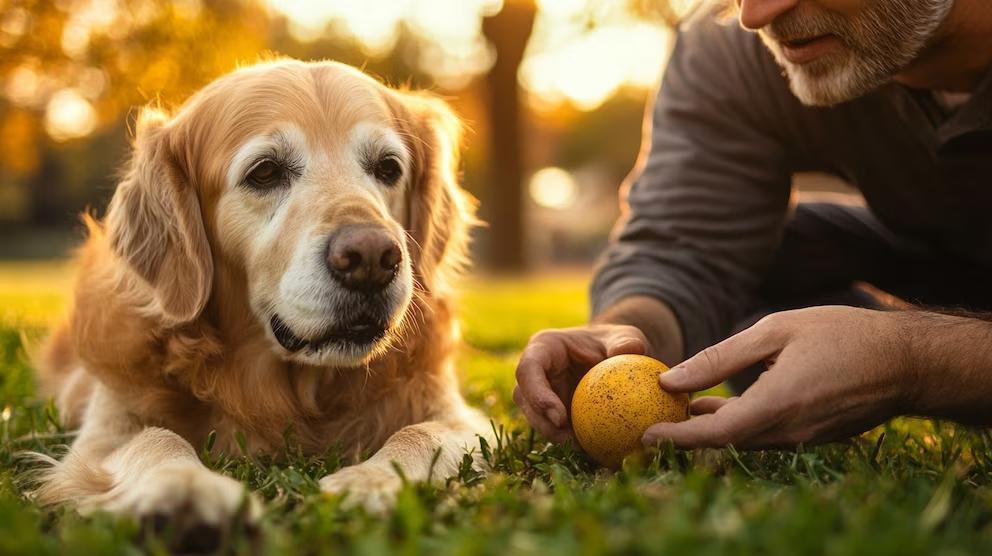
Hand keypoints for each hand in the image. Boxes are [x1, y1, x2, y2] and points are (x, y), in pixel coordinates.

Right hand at [514, 324, 648, 442]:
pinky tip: (589, 451)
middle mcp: (535, 371)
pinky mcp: (549, 411)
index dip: (536, 393)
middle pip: (524, 398)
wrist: (613, 356)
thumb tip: (633, 349)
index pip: (528, 369)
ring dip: (553, 435)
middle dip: (541, 422)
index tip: (560, 416)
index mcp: (543, 348)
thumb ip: (628, 342)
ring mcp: (539, 392)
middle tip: (568, 440)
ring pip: (534, 417)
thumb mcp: (625, 337)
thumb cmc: (616, 342)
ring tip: (580, 449)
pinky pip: (552, 428)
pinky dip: (567, 440)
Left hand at [642, 306, 909, 448]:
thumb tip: (673, 378)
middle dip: (687, 432)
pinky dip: (736, 423)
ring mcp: (804, 439)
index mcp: (778, 403)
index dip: (677, 438)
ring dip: (711, 425)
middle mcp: (790, 431)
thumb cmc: (842, 334)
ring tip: (683, 403)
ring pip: (744, 439)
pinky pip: (764, 436)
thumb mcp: (776, 330)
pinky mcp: (813, 438)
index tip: (645, 435)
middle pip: (725, 441)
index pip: (716, 433)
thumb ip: (721, 357)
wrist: (908, 362)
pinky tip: (720, 402)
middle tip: (654, 416)